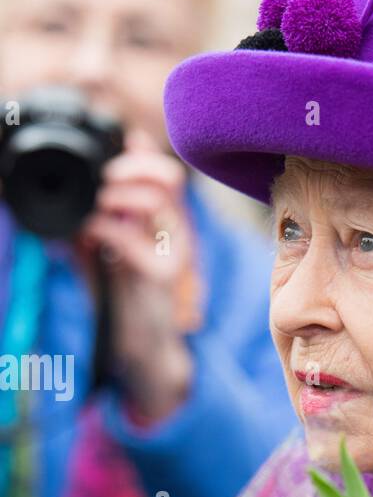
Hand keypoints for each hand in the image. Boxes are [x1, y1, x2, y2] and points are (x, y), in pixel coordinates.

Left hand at [73, 126, 201, 421]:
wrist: (141, 344)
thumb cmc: (121, 294)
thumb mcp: (102, 244)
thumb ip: (94, 213)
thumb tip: (71, 184)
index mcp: (165, 219)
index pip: (163, 169)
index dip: (139, 152)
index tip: (110, 154)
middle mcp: (176, 232)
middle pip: (170, 176)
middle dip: (131, 166)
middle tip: (102, 175)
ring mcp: (173, 252)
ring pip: (157, 199)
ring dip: (118, 193)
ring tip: (96, 203)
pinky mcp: (163, 275)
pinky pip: (132, 238)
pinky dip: (105, 227)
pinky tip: (88, 231)